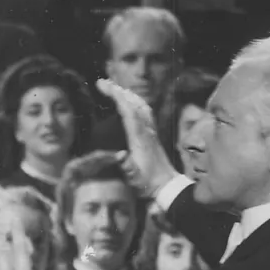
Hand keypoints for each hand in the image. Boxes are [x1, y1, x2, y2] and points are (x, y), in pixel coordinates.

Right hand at [98, 77, 177, 199]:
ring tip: (114, 88)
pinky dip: (134, 102)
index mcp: (139, 137)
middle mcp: (146, 130)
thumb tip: (119, 155)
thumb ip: (127, 166)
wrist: (167, 186)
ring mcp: (151, 131)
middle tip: (103, 83)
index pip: (127, 110)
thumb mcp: (135, 178)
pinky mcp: (152, 134)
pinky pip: (144, 111)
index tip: (103, 86)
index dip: (116, 95)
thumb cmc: (148, 183)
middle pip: (134, 102)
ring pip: (140, 105)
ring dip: (127, 94)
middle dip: (118, 90)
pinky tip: (130, 102)